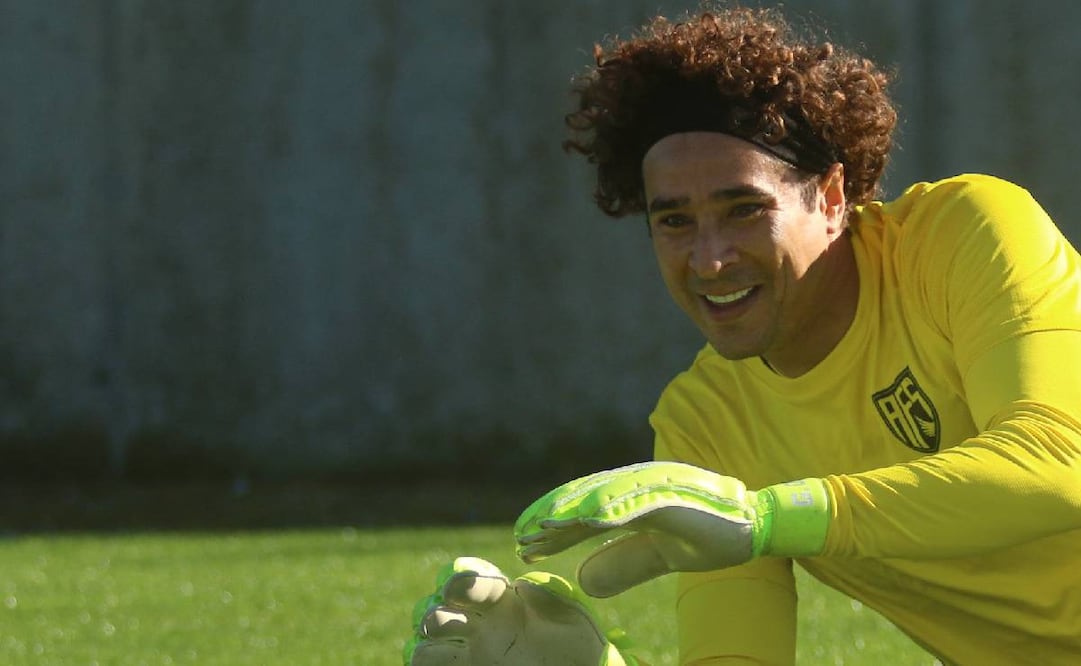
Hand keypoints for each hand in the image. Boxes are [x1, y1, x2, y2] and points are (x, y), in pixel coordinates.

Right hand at [405, 556, 636, 665]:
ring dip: (428, 639)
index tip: (458, 587)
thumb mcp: (573, 621)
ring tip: (448, 649)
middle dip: (435, 612)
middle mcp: (482, 625)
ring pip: (427, 637)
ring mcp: (471, 653)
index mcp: (506, 603)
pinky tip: (441, 662)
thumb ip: (549, 599)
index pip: (474, 581)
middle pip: (439, 607)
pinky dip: (424, 658)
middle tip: (444, 622)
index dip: (462, 581)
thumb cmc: (581, 652)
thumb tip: (520, 586)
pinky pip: (426, 662)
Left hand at [514, 461, 829, 596]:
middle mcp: (639, 484)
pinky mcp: (674, 494)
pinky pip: (636, 501)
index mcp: (633, 497)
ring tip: (541, 529)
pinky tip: (585, 521)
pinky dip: (609, 508)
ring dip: (570, 511)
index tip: (525, 544)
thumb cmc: (710, 535)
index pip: (583, 511)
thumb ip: (624, 563)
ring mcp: (656, 485)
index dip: (554, 527)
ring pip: (602, 496)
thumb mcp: (660, 555)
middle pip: (583, 498)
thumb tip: (583, 580)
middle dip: (550, 518)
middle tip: (521, 537)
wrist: (758, 526)